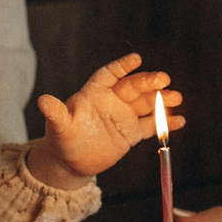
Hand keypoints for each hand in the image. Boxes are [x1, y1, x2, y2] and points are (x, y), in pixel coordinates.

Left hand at [29, 53, 181, 187]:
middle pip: (133, 87)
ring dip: (161, 100)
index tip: (136, 59)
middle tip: (163, 79)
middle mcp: (112, 100)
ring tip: (176, 97)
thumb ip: (55, 113)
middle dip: (148, 82)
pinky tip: (179, 121)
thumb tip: (42, 101)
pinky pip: (150, 126)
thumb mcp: (58, 127)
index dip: (122, 66)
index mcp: (94, 93)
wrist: (70, 162)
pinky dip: (165, 123)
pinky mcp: (131, 133)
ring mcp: (123, 116)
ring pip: (145, 104)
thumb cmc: (61, 139)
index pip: (110, 74)